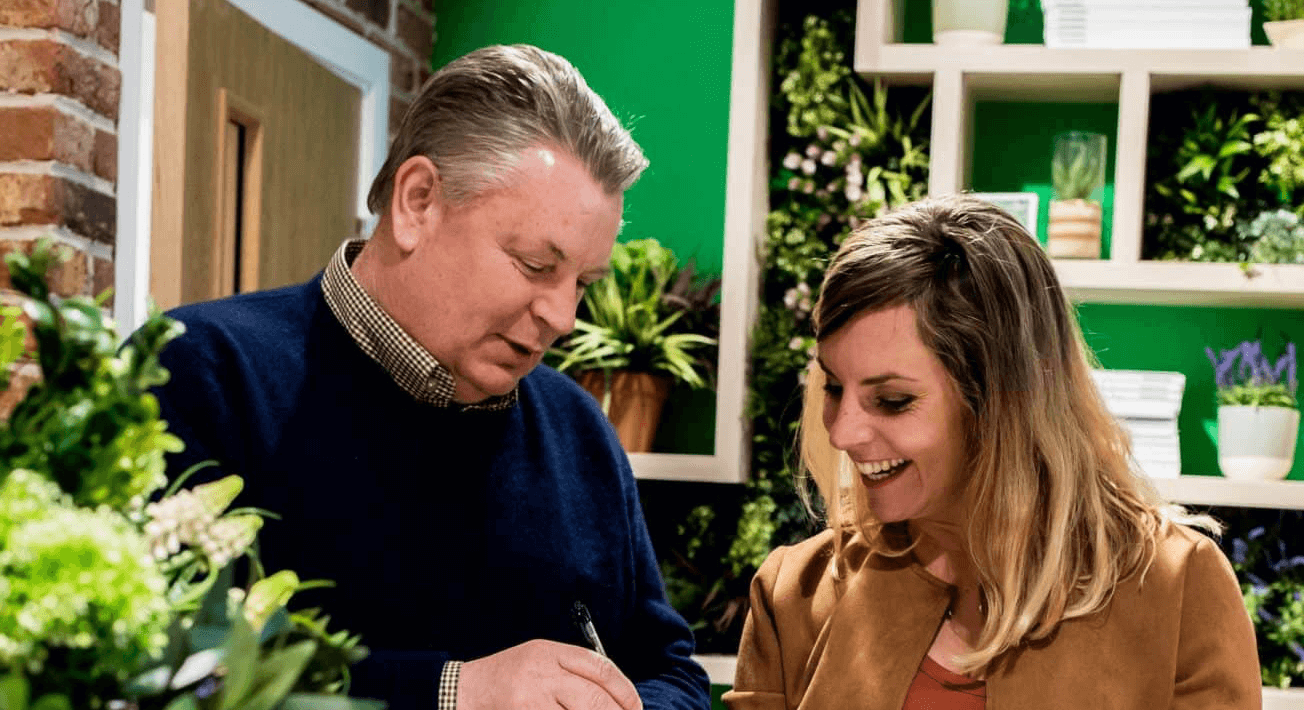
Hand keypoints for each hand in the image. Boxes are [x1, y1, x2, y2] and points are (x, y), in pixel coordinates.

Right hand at [457, 639, 642, 709]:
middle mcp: (543, 672)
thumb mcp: (539, 661)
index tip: (635, 707)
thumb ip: (572, 672)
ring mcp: (532, 697)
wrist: (462, 692)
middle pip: (595, 697)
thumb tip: (614, 696)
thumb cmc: (506, 680)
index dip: (625, 691)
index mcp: (550, 652)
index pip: (601, 669)